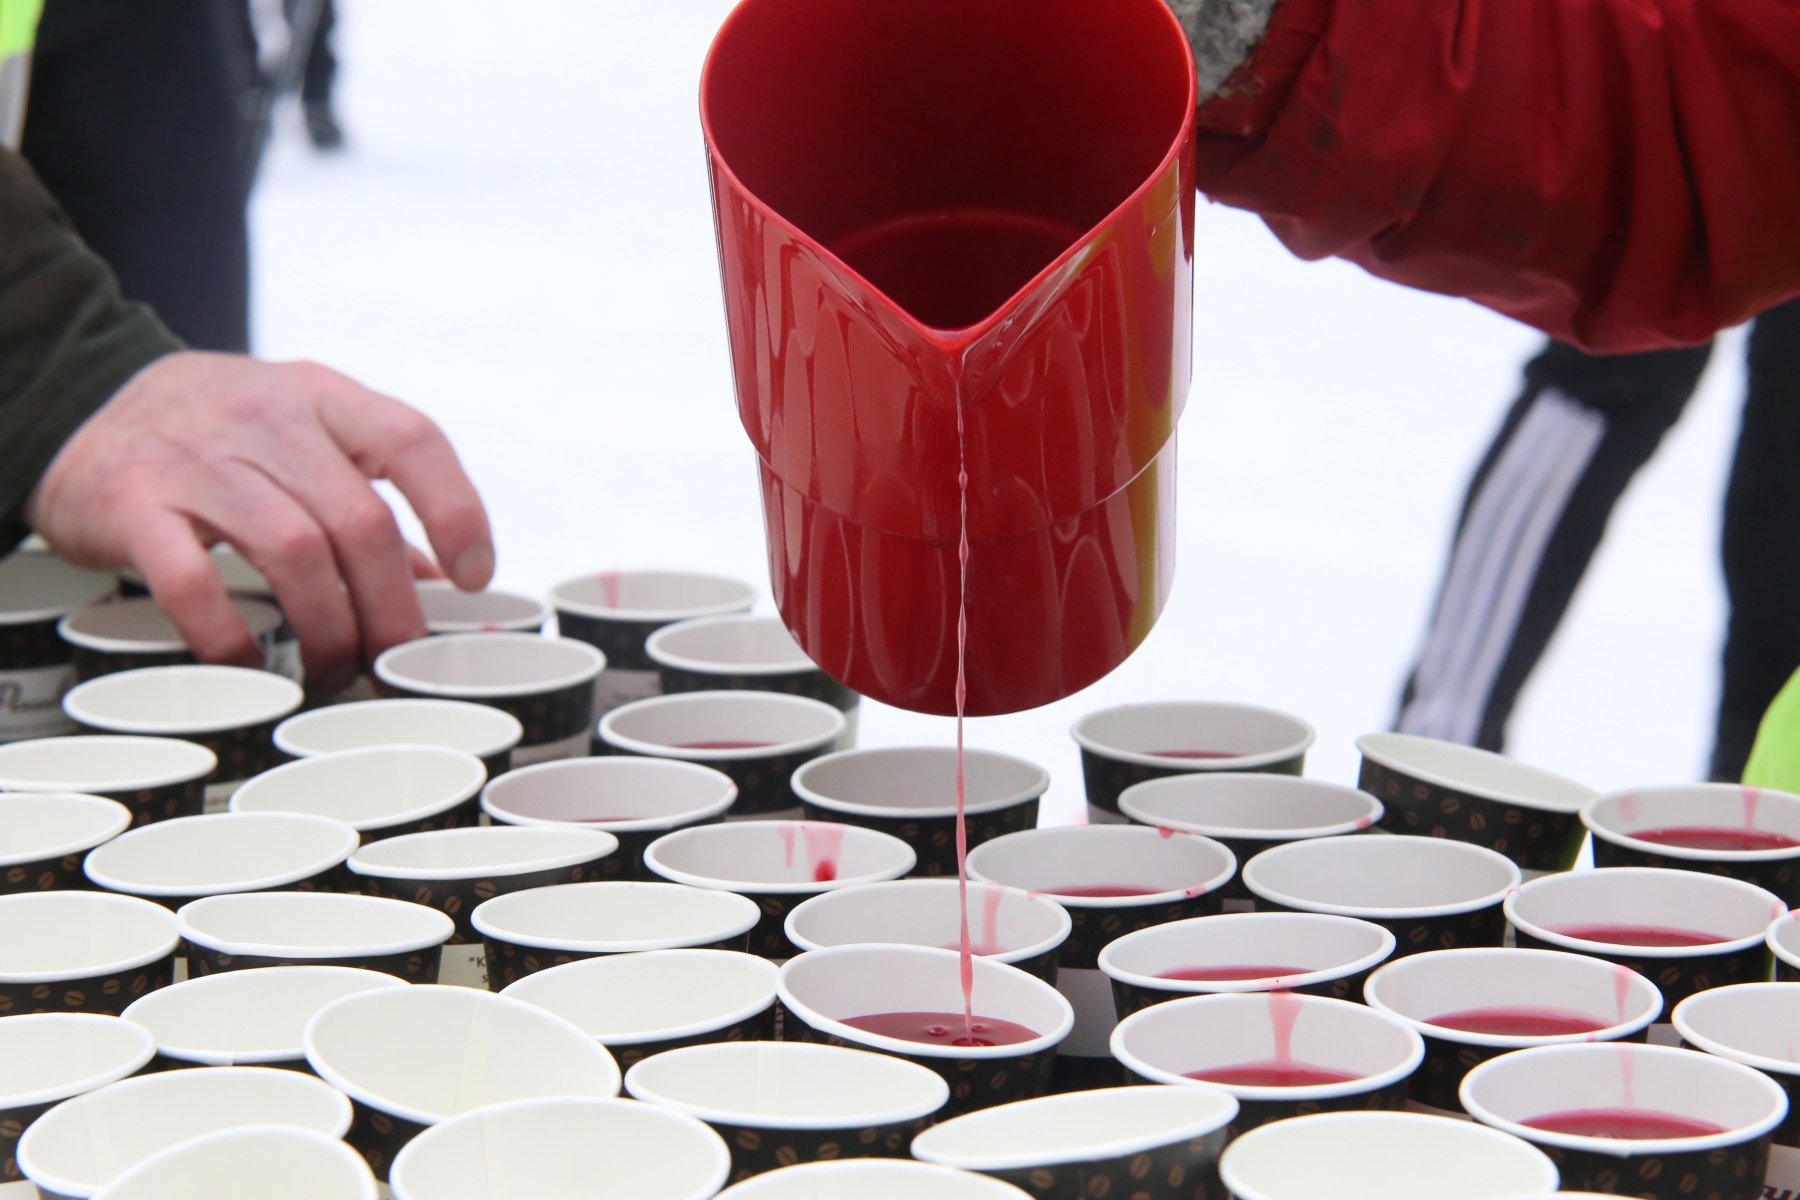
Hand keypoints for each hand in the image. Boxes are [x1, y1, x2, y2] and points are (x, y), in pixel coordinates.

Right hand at [27, 351, 493, 693]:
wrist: (80, 407)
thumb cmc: (217, 437)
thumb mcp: (301, 440)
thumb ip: (369, 504)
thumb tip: (443, 590)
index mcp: (321, 396)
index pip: (412, 440)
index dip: (457, 511)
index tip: (473, 576)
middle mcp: (265, 417)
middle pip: (359, 521)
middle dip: (390, 607)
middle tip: (393, 661)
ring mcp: (196, 457)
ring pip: (294, 552)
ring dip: (327, 629)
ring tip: (334, 669)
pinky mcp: (133, 504)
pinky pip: (195, 582)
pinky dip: (231, 635)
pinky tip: (250, 663)